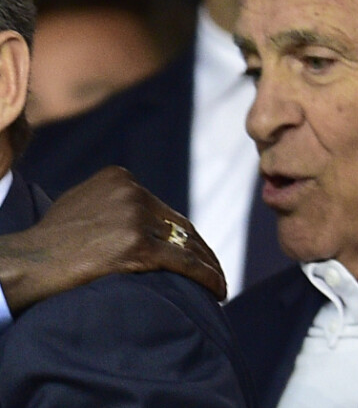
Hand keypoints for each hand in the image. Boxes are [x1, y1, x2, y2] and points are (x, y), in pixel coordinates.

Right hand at [0, 166, 225, 312]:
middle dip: (200, 249)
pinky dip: (205, 275)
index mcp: (121, 178)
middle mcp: (131, 191)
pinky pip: (182, 261)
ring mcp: (134, 216)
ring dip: (208, 264)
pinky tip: (218, 289)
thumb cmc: (52, 239)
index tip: (193, 250)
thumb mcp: (83, 202)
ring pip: (185, 242)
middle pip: (178, 224)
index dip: (181, 233)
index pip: (163, 209)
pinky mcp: (135, 244)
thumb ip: (113, 201)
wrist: (27, 262)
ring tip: (219, 282)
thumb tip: (143, 214)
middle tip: (213, 268)